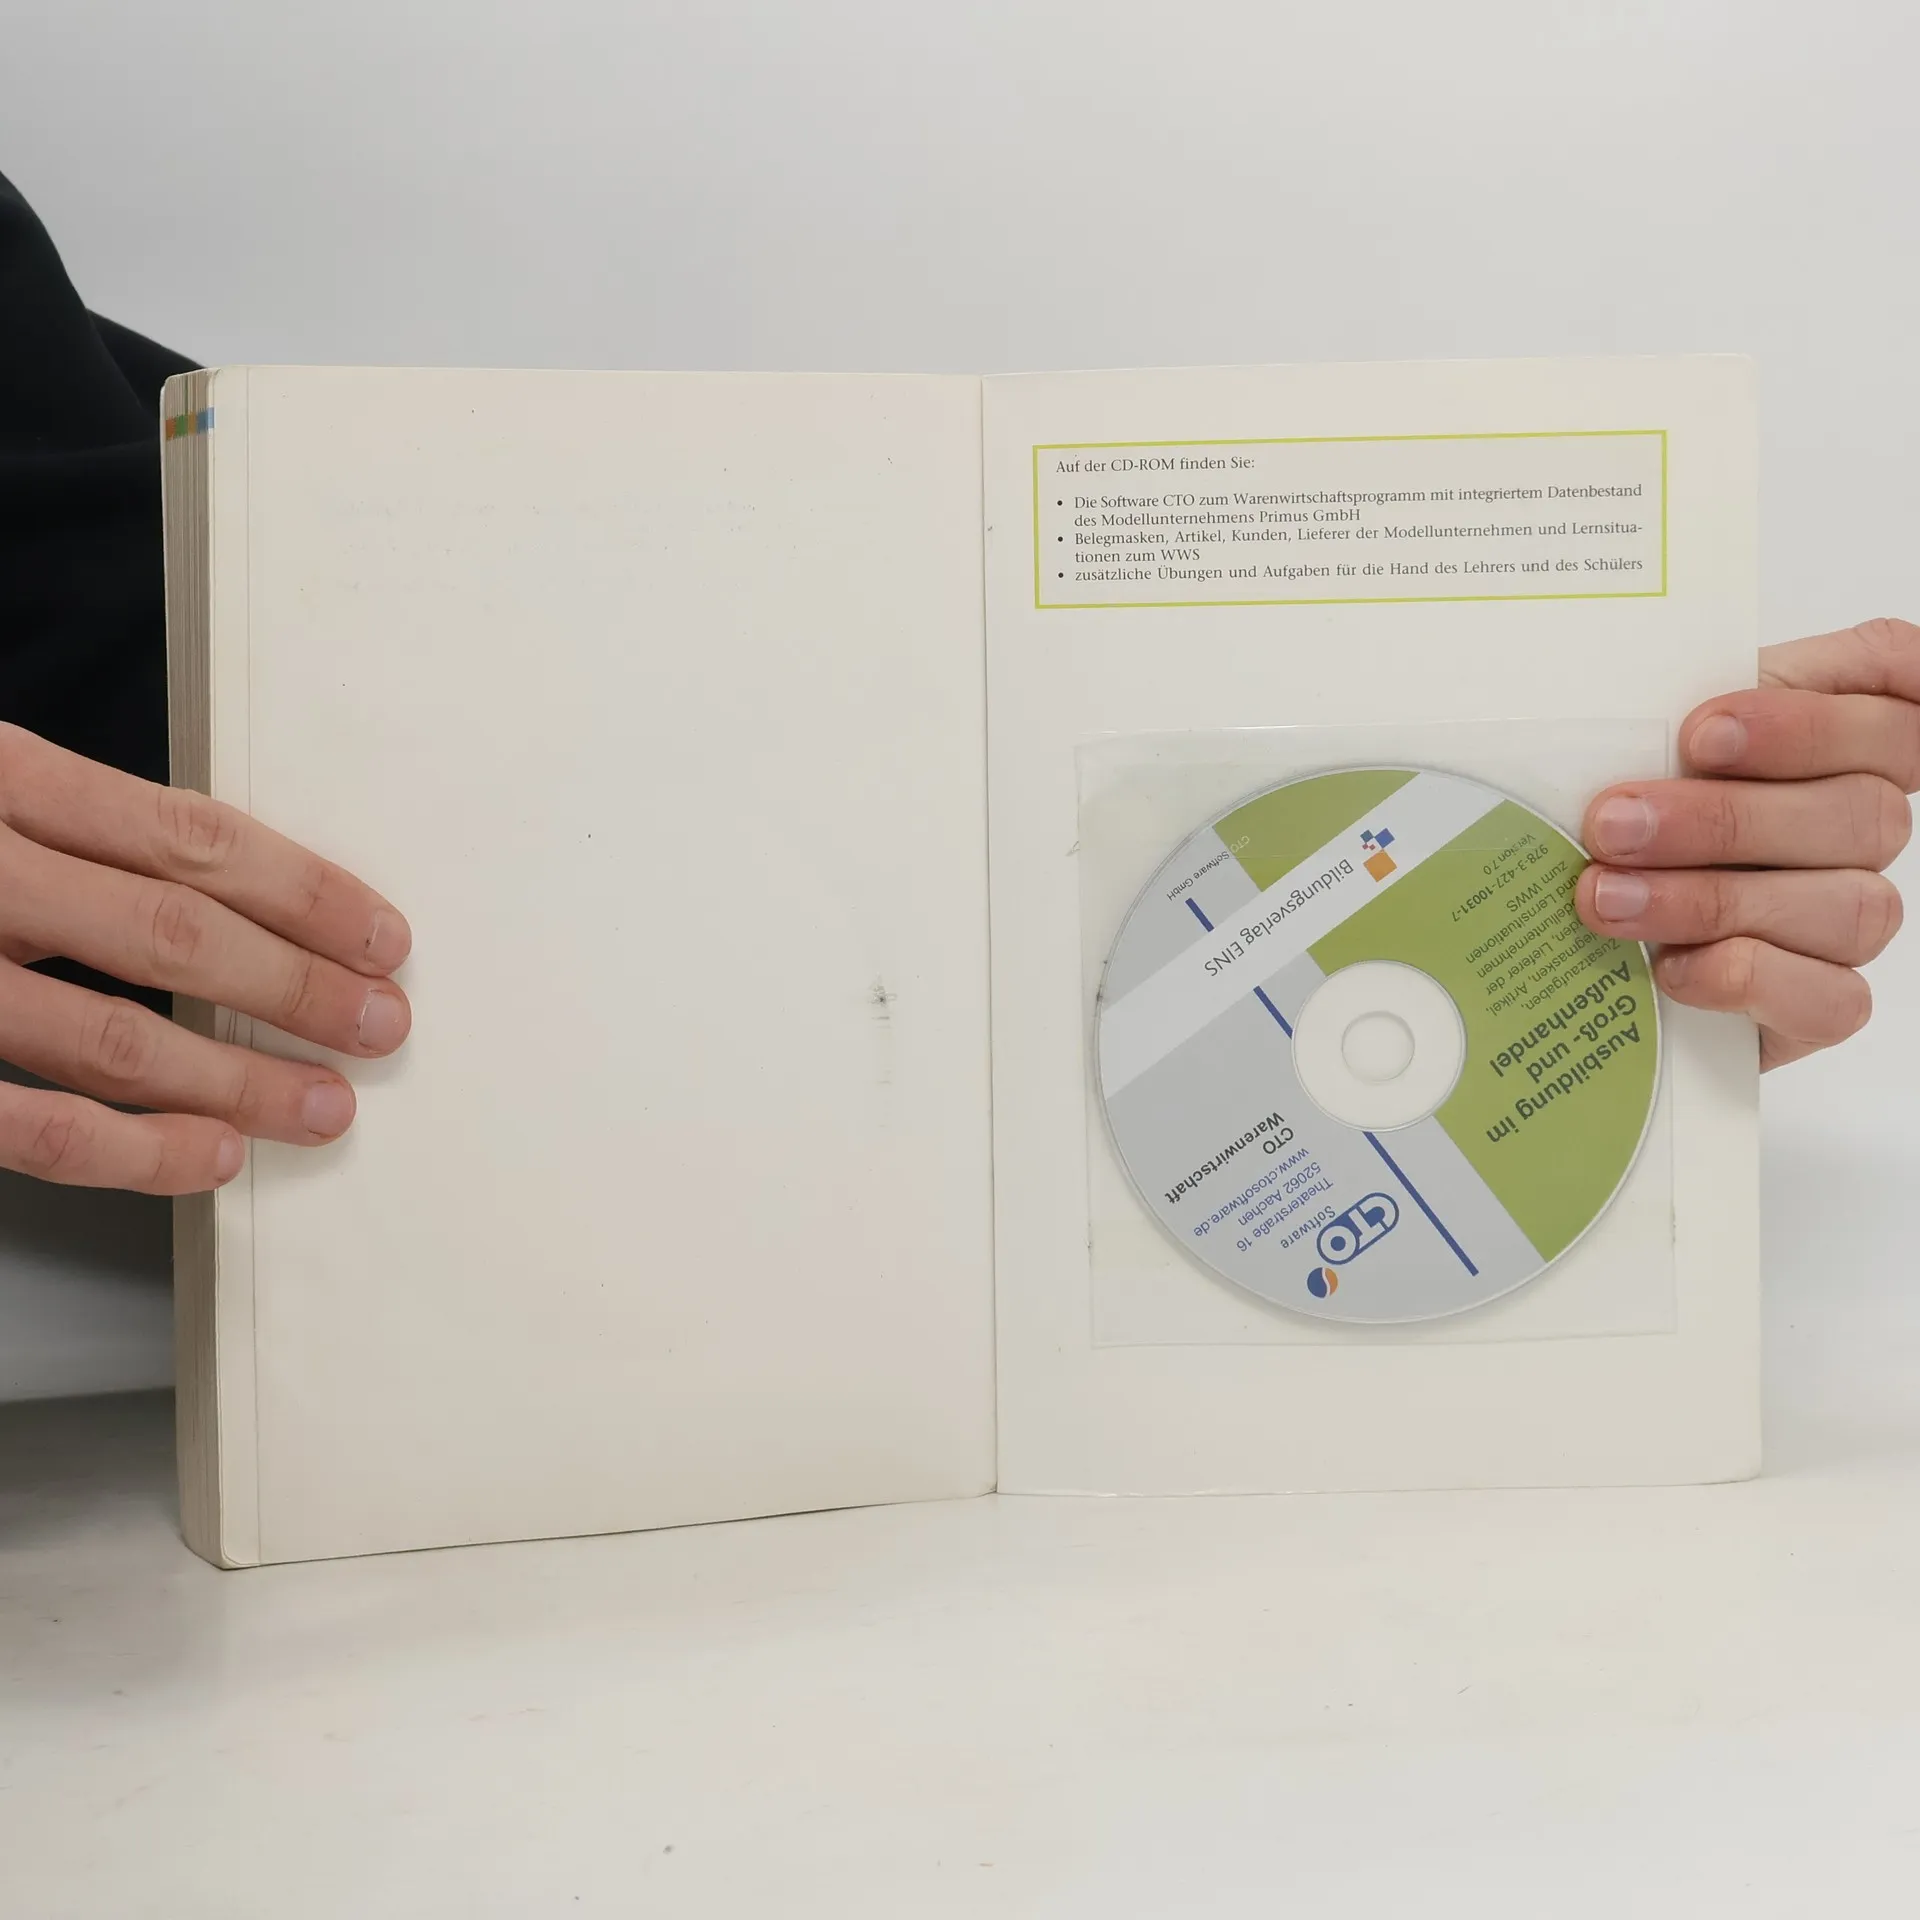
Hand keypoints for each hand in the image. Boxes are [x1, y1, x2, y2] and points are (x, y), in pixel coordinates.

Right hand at [0, 725, 410, 1190]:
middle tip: (381, 1024)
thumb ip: (75, 826)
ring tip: (323, 1103)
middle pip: (177, 936)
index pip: (193, 838)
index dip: (307, 893)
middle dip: (301, 988)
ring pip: (118, 1039)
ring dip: (241, 1080)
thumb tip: (235, 889)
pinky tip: (209, 1158)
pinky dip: (134, 1152)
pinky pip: (32, 1128)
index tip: (383, 936)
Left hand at [1577, 617, 1915, 1069]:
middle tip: (1612, 825)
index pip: (1894, 681)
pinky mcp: (1825, 1004)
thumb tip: (1608, 707)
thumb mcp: (1622, 740)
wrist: (1577, 949)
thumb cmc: (1610, 818)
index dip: (1811, 715)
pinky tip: (1668, 966)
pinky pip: (1834, 998)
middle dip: (1721, 818)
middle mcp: (1861, 821)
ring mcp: (1853, 913)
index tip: (1701, 732)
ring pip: (1850, 905)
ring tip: (1607, 898)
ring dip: (1711, 900)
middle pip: (1863, 810)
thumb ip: (1653, 704)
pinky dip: (1743, 977)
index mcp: (1832, 732)